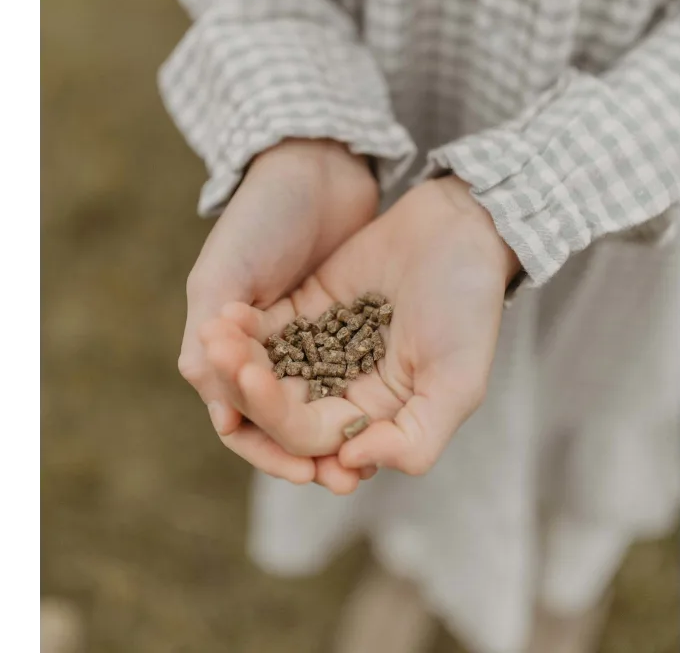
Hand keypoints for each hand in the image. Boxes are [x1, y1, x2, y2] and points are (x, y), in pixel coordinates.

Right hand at [180, 138, 377, 483]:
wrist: (316, 163)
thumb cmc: (261, 216)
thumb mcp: (221, 276)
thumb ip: (210, 346)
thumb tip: (225, 419)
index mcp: (221, 341)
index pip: (240, 415)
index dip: (269, 446)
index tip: (305, 464)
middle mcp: (261, 345)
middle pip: (281, 417)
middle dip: (307, 448)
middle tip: (342, 475)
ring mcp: (302, 333)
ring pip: (316, 401)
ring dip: (334, 433)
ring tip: (362, 460)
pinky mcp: (338, 317)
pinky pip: (345, 370)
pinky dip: (355, 397)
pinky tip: (380, 420)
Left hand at [203, 176, 519, 489]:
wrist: (463, 230)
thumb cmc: (468, 308)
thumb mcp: (458, 382)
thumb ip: (415, 439)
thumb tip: (350, 463)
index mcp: (376, 417)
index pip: (312, 437)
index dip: (279, 420)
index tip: (255, 385)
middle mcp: (344, 389)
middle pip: (278, 406)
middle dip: (247, 387)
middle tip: (218, 356)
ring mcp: (323, 348)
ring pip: (267, 368)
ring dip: (236, 359)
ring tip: (213, 335)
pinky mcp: (309, 308)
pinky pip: (268, 328)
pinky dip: (245, 326)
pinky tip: (226, 313)